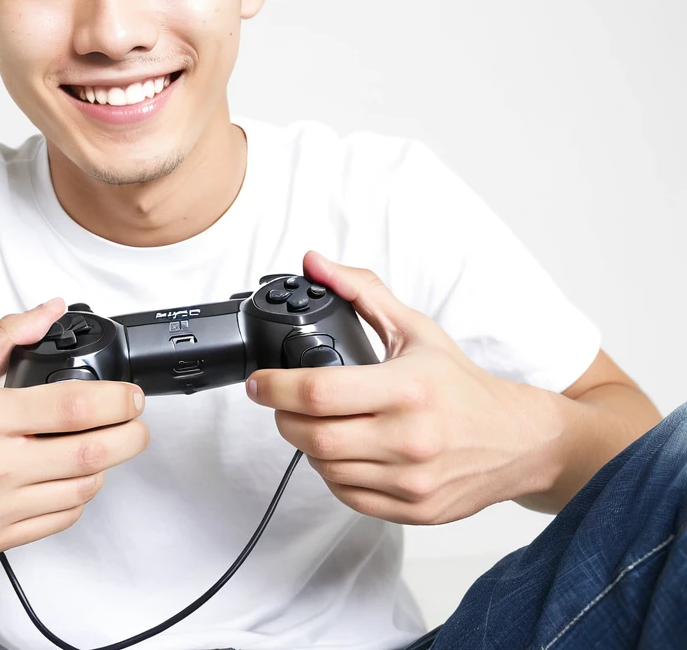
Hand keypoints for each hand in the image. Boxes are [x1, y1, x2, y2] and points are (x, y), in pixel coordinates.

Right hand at [0, 299, 148, 555]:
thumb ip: (11, 334)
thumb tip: (51, 309)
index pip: (73, 407)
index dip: (117, 401)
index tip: (133, 397)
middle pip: (90, 454)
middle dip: (129, 437)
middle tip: (137, 424)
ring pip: (80, 491)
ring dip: (104, 467)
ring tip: (103, 447)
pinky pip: (58, 520)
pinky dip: (77, 497)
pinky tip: (70, 476)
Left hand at [246, 251, 549, 523]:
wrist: (516, 441)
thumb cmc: (461, 384)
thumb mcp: (414, 329)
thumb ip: (361, 292)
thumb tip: (315, 263)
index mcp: (407, 388)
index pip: (319, 392)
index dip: (275, 387)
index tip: (258, 382)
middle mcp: (409, 437)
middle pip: (313, 437)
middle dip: (282, 418)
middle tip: (279, 403)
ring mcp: (411, 479)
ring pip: (325, 469)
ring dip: (306, 445)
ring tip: (313, 423)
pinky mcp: (414, 510)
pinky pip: (348, 496)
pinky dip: (332, 473)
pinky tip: (340, 450)